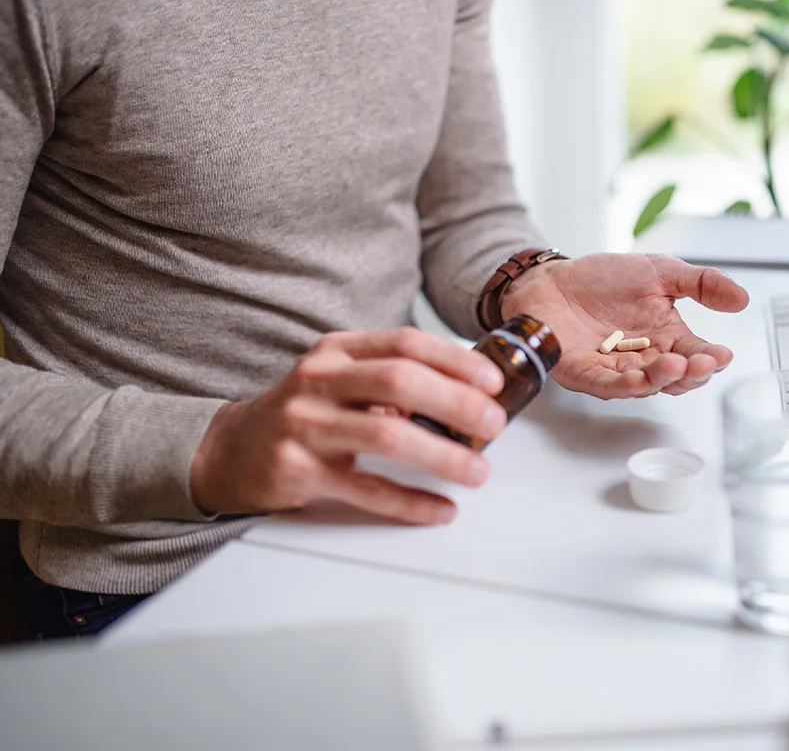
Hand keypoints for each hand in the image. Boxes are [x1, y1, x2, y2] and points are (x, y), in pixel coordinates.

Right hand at [189, 329, 507, 523]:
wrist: (230, 451)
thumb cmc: (302, 414)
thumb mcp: (340, 380)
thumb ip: (392, 380)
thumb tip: (465, 397)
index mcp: (337, 352)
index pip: (405, 344)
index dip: (455, 360)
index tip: (493, 380)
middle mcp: (319, 382)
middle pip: (400, 382)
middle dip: (456, 402)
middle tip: (494, 424)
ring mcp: (305, 426)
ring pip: (387, 434)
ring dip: (442, 455)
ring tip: (477, 472)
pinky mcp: (298, 472)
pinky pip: (366, 489)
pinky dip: (410, 502)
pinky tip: (439, 509)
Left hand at [501, 253, 749, 398]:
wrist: (552, 280)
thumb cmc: (602, 280)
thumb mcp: (661, 271)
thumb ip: (702, 283)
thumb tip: (742, 298)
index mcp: (666, 337)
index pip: (695, 355)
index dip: (711, 358)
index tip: (723, 354)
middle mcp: (644, 359)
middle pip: (675, 378)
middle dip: (692, 372)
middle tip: (703, 361)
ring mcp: (614, 370)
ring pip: (645, 384)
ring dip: (663, 378)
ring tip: (677, 364)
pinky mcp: (585, 374)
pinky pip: (607, 386)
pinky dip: (625, 385)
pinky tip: (640, 378)